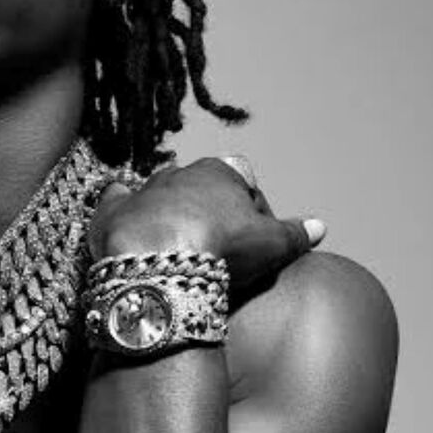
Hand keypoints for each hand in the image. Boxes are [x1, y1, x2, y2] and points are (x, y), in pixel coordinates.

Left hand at [89, 158, 325, 290]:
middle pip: (198, 188)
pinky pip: (117, 201)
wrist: (157, 261)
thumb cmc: (219, 248)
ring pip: (159, 195)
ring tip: (177, 249)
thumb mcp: (271, 245)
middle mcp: (177, 172)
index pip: (242, 180)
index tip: (253, 238)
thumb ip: (296, 233)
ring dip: (168, 214)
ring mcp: (142, 189)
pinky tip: (128, 224)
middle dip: (207, 211)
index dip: (252, 207)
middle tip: (215, 247)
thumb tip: (319, 226)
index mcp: (218, 172)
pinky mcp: (112, 210)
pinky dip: (122, 209)